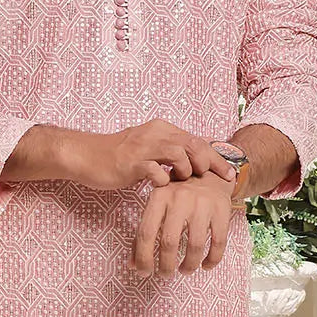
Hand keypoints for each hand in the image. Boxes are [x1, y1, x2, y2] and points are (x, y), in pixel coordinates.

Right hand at [68, 121, 236, 191]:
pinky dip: (164, 181)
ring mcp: (143, 147)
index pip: (197, 140)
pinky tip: (163, 187)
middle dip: (211, 164)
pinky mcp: (131, 162)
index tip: (230, 174)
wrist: (86, 155)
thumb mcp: (147, 149)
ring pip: (179, 153)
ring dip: (187, 171)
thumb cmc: (117, 156)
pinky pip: (156, 171)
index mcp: (162, 129)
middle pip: (193, 144)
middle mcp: (155, 133)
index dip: (217, 157)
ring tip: (184, 182)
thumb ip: (168, 154)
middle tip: (218, 181)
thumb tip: (192, 165)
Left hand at [131, 171, 237, 277]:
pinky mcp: (221, 210)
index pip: (146, 233)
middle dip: (166, 266)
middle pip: (169, 242)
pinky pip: (218, 242)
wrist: (209, 172)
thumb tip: (133, 265)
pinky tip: (205, 266)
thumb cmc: (177, 193)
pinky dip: (212, 259)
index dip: (143, 258)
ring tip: (185, 271)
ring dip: (189, 265)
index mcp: (159, 196)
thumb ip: (143, 233)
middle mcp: (180, 199)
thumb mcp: (157, 205)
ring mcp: (202, 204)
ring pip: (195, 245)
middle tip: (165, 275)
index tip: (144, 272)